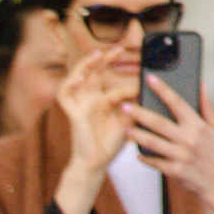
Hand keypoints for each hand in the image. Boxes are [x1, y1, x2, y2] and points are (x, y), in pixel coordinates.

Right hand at [54, 46, 130, 213]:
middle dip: (104, 58)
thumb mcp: (131, 117)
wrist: (98, 163)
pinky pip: (65, 94)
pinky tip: (81, 76)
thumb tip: (148, 86)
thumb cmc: (111, 143)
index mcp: (102, 100)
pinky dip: (70, 83)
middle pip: (92, 72)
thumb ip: (136, 101)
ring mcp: (80, 105)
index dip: (118, 66)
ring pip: (77, 78)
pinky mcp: (73, 113)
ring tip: (98, 56)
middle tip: (119, 50)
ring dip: (86, 65)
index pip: (109, 77)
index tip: (135, 59)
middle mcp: (89, 99)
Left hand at [134, 77, 213, 213]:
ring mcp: (181, 155)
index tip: (150, 79)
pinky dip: (144, 157)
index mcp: (199, 126)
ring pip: (153, 142)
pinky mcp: (174, 171)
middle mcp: (190, 139)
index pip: (178, 103)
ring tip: (125, 127)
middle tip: (124, 105)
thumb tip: (201, 85)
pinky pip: (154, 162)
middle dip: (140, 113)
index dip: (163, 90)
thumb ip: (206, 106)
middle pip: (160, 122)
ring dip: (137, 135)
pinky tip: (135, 153)